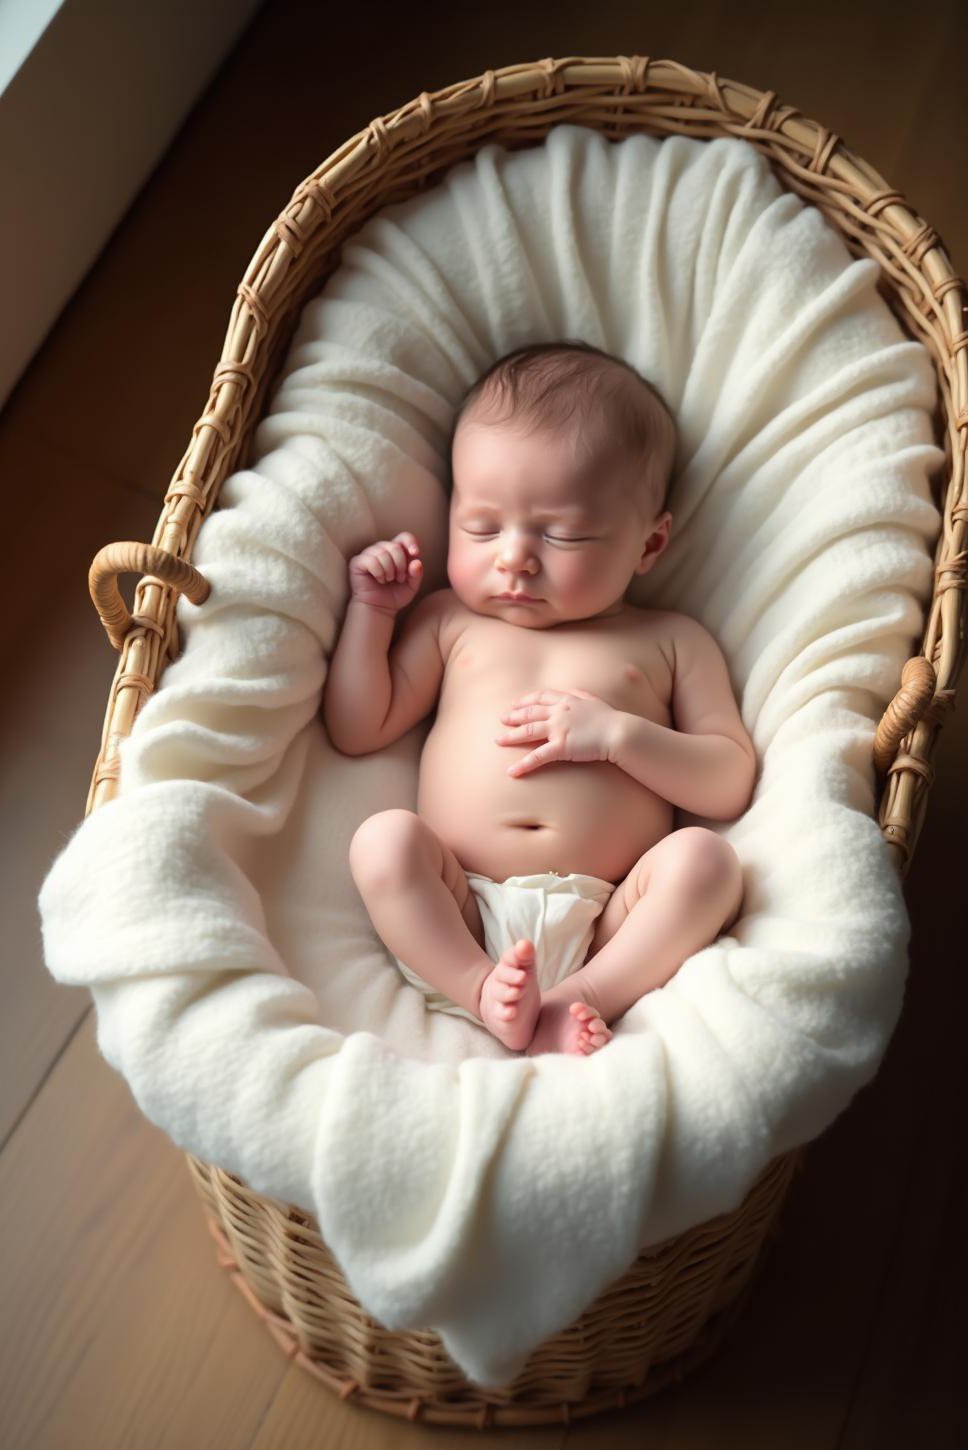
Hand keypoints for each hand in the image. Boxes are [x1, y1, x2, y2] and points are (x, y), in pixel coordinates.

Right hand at [348, 531, 421, 614]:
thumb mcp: (411, 586)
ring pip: (383, 552)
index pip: (404, 537)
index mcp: (396, 551)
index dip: (410, 542)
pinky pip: (371, 560)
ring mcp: (368, 554)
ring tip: (388, 580)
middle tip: (399, 578)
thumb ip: (417, 574)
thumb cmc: (393, 596)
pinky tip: (379, 579)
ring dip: (389, 570)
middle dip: (401, 564)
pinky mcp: (357, 562)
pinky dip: (378, 572)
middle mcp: (382, 549)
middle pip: (395, 546)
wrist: (378, 609)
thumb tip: (416, 561)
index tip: (415, 554)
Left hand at [494, 688, 622, 775]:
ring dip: (511, 736)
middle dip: (513, 716)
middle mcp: (559, 712)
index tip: (515, 704)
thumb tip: (575, 691)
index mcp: (567, 700)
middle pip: (530, 713)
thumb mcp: (595, 702)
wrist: (620, 732)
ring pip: (528, 731)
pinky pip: (537, 757)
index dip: (525, 700)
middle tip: (501, 719)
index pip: (541, 696)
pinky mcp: (561, 747)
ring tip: (498, 741)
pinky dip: (523, 765)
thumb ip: (582, 695)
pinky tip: (512, 771)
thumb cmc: (611, 719)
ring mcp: (559, 729)